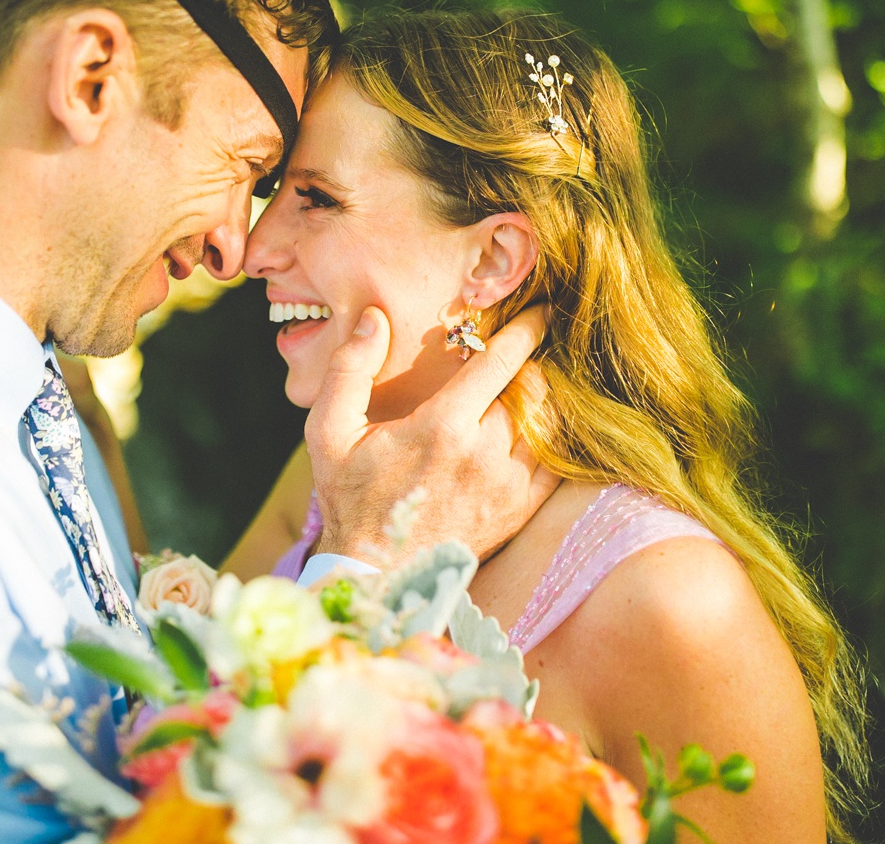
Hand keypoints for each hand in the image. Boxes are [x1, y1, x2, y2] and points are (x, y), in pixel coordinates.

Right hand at [305, 304, 560, 568]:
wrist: (376, 575)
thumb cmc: (351, 498)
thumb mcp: (330, 431)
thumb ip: (349, 370)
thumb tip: (373, 318)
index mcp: (442, 427)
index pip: (500, 363)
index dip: (525, 330)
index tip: (541, 311)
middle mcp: (483, 455)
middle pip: (531, 389)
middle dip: (529, 365)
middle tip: (520, 355)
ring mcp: (507, 487)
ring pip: (547, 424)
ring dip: (541, 401)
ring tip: (527, 388)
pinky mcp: (519, 512)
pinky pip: (554, 462)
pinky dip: (550, 439)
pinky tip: (532, 429)